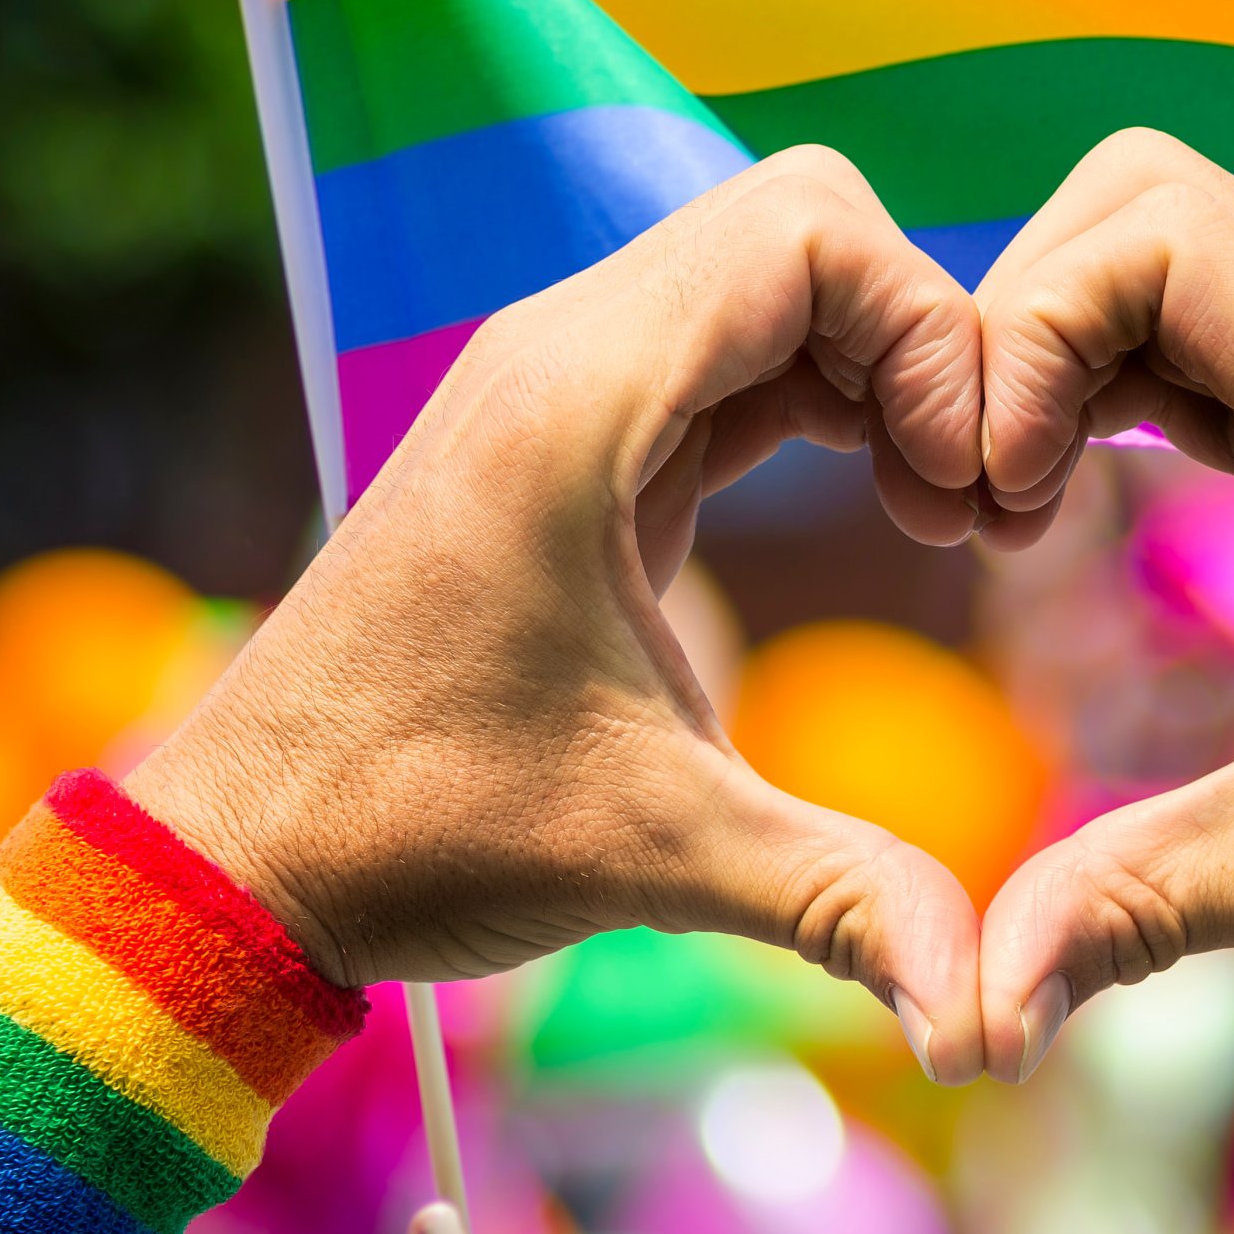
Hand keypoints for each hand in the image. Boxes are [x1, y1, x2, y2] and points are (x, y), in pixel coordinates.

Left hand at [128, 148, 987, 1082]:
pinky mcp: (573, 434)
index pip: (809, 231)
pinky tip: (870, 492)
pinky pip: (733, 348)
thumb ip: (839, 900)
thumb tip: (985, 1009)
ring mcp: (563, 383)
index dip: (927, 333)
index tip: (955, 489)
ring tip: (927, 504)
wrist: (247, 850)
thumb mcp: (652, 854)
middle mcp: (565, 352)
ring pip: (772, 275)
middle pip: (803, 224)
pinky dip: (826, 392)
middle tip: (956, 493)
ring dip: (877, 363)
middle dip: (918, 338)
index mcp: (577, 399)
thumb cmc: (417, 830)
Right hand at [971, 128, 1233, 1078]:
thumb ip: (1138, 906)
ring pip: (1159, 248)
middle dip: (1022, 321)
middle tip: (990, 489)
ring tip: (1018, 504)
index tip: (998, 497)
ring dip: (1055, 347)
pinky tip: (1071, 494)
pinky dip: (1101, 378)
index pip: (1155, 234)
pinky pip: (1192, 325)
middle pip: (1139, 202)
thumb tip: (968, 1018)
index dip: (1031, 335)